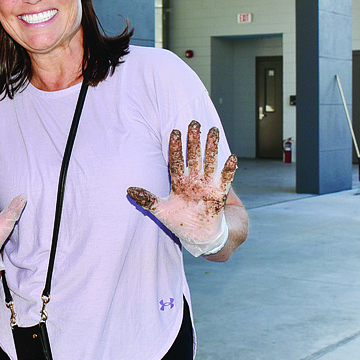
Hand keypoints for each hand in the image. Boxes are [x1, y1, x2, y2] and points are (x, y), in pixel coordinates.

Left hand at [127, 121, 236, 256]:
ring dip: (212, 148)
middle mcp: (193, 180)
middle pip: (193, 157)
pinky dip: (228, 170)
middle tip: (194, 123)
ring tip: (213, 131)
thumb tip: (128, 190)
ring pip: (209, 163)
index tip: (174, 132)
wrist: (198, 236)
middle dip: (194, 141)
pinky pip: (225, 180)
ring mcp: (207, 186)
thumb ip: (146, 199)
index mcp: (178, 182)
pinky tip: (231, 157)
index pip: (175, 161)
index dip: (175, 148)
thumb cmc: (178, 221)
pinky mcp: (219, 194)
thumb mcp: (160, 210)